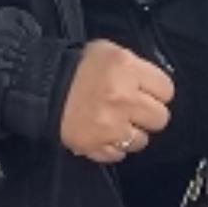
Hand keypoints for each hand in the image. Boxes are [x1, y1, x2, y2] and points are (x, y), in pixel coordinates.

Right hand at [59, 39, 174, 162]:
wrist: (41, 85)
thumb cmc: (76, 67)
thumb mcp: (107, 52)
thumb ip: (136, 66)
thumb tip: (156, 84)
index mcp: (126, 69)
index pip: (166, 89)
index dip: (155, 90)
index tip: (144, 91)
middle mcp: (122, 98)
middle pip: (160, 117)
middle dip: (146, 113)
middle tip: (130, 107)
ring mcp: (111, 125)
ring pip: (142, 140)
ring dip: (130, 132)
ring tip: (114, 120)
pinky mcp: (97, 146)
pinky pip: (120, 154)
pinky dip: (112, 145)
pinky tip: (102, 131)